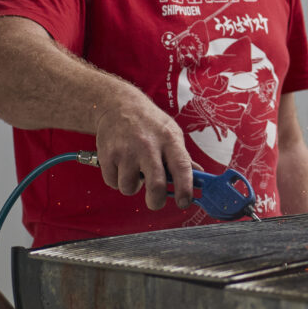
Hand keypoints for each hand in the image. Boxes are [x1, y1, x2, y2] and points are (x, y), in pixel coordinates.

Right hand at [93, 91, 193, 209]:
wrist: (118, 105)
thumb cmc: (150, 123)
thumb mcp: (172, 133)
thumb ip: (183, 157)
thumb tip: (199, 177)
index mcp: (169, 140)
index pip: (182, 167)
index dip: (185, 189)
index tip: (184, 203)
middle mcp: (148, 145)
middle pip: (156, 185)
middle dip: (156, 201)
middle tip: (156, 201)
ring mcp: (126, 151)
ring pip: (129, 187)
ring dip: (132, 186)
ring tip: (134, 171)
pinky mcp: (107, 155)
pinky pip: (112, 182)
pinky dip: (116, 180)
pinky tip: (121, 166)